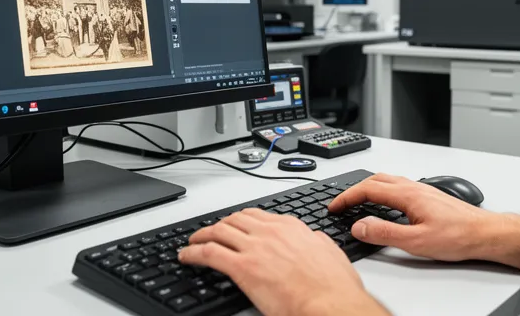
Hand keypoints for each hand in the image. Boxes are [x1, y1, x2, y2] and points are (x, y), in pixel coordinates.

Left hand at [179, 209, 387, 315]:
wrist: (329, 303)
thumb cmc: (333, 286)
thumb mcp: (330, 252)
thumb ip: (316, 242)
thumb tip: (314, 239)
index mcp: (290, 227)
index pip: (257, 215)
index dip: (240, 220)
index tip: (234, 225)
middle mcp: (270, 232)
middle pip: (234, 220)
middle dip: (218, 225)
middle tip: (210, 232)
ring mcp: (254, 247)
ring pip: (218, 232)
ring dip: (201, 236)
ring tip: (193, 242)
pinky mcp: (242, 267)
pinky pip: (209, 253)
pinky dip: (193, 253)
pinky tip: (186, 257)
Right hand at [329, 174, 509, 262]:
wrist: (485, 233)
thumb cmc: (458, 236)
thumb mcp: (416, 242)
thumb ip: (384, 233)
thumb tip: (359, 226)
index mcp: (408, 195)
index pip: (368, 189)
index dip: (347, 197)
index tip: (334, 206)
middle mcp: (414, 187)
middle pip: (375, 179)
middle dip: (354, 190)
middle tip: (341, 203)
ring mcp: (422, 189)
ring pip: (388, 180)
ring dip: (368, 188)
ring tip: (357, 201)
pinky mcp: (429, 196)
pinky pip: (399, 186)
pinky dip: (383, 190)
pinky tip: (386, 204)